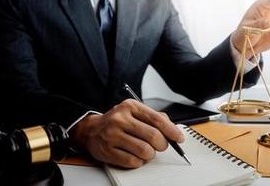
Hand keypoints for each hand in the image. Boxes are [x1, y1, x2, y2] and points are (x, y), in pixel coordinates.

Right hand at [69, 99, 183, 167]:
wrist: (91, 130)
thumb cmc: (118, 122)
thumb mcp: (135, 112)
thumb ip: (155, 118)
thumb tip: (174, 131)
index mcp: (130, 107)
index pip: (158, 120)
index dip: (172, 131)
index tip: (179, 138)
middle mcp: (120, 119)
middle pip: (153, 136)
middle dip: (162, 144)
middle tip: (161, 146)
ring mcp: (112, 135)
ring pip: (145, 151)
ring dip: (150, 154)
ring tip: (147, 151)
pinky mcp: (107, 151)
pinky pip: (132, 161)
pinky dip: (139, 161)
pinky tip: (135, 156)